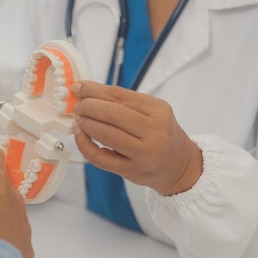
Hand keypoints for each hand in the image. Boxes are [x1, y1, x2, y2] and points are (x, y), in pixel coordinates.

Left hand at [72, 81, 202, 194]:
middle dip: (89, 106)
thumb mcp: (154, 112)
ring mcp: (143, 153)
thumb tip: (88, 91)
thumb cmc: (161, 135)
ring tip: (78, 118)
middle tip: (78, 105)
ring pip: (107, 134)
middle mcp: (154, 132)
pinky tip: (80, 136)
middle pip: (114, 114)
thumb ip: (125, 102)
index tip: (80, 87)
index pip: (121, 95)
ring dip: (86, 123)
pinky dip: (85, 145)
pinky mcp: (131, 170)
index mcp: (159, 111)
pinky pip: (101, 158)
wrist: (179, 165)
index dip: (96, 90)